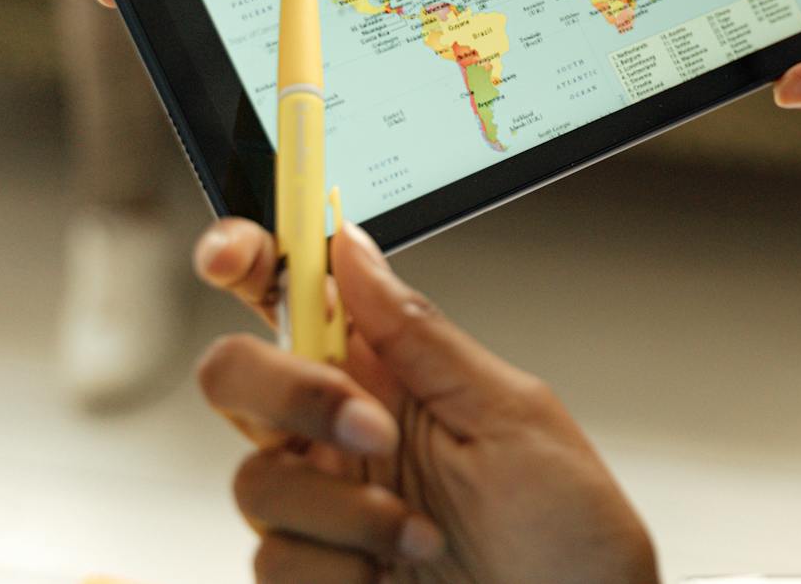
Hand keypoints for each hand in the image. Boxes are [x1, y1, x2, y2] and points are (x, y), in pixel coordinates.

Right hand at [193, 220, 658, 583]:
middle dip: (290, 393)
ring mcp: (324, 512)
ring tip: (422, 533)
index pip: (296, 301)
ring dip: (346, 509)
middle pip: (237, 378)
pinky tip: (396, 575)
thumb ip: (420, 335)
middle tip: (369, 426)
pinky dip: (340, 569)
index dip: (248, 261)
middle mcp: (344, 436)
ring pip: (255, 481)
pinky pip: (272, 561)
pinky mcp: (314, 579)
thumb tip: (352, 249)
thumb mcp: (511, 416)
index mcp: (394, 376)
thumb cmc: (570, 535)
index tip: (230, 255)